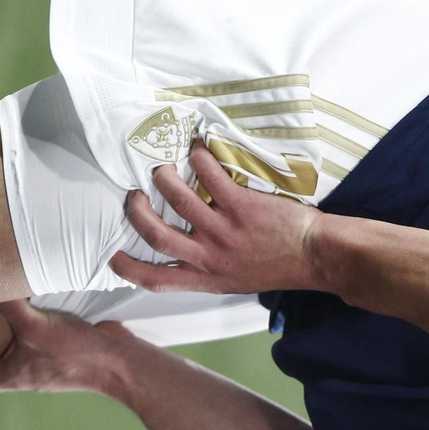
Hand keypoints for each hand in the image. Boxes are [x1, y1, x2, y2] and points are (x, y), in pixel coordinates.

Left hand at [0, 300, 126, 396]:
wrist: (120, 362)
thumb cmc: (74, 352)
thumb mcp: (34, 325)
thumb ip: (9, 305)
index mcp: (14, 376)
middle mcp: (29, 374)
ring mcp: (49, 366)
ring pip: (21, 355)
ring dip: (12, 340)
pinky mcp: (67, 354)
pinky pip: (44, 344)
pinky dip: (37, 331)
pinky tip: (35, 309)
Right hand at [108, 142, 322, 294]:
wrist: (316, 257)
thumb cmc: (279, 266)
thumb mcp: (238, 280)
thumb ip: (209, 268)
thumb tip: (185, 253)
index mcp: (209, 278)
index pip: (159, 279)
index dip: (129, 269)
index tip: (112, 257)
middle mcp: (212, 258)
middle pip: (157, 237)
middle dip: (138, 214)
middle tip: (134, 197)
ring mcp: (225, 231)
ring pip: (178, 200)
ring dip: (164, 179)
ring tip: (163, 169)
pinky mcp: (241, 207)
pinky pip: (210, 176)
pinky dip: (199, 158)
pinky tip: (199, 149)